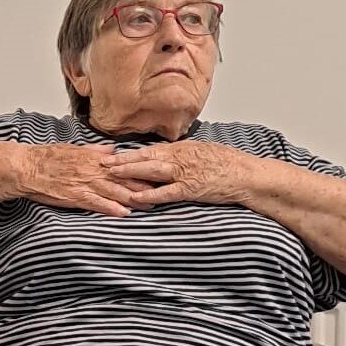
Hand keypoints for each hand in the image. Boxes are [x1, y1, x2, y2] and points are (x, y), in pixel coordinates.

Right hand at [13, 143, 154, 217]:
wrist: (28, 167)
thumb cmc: (48, 158)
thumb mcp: (74, 149)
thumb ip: (95, 151)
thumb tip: (112, 150)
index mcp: (95, 159)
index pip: (125, 166)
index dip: (143, 171)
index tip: (158, 175)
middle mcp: (94, 171)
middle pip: (125, 180)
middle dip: (146, 187)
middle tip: (164, 192)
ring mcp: (85, 184)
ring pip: (115, 192)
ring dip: (134, 200)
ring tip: (151, 205)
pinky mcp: (75, 196)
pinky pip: (96, 203)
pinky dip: (110, 208)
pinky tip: (123, 213)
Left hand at [99, 141, 255, 206]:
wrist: (245, 175)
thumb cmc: (225, 164)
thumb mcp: (200, 152)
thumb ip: (180, 154)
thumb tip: (162, 155)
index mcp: (181, 148)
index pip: (148, 149)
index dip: (128, 152)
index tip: (111, 154)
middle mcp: (180, 157)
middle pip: (145, 157)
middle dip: (121, 160)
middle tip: (100, 162)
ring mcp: (184, 173)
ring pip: (151, 171)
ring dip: (129, 172)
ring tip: (110, 175)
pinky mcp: (190, 189)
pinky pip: (165, 192)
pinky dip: (149, 194)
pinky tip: (134, 197)